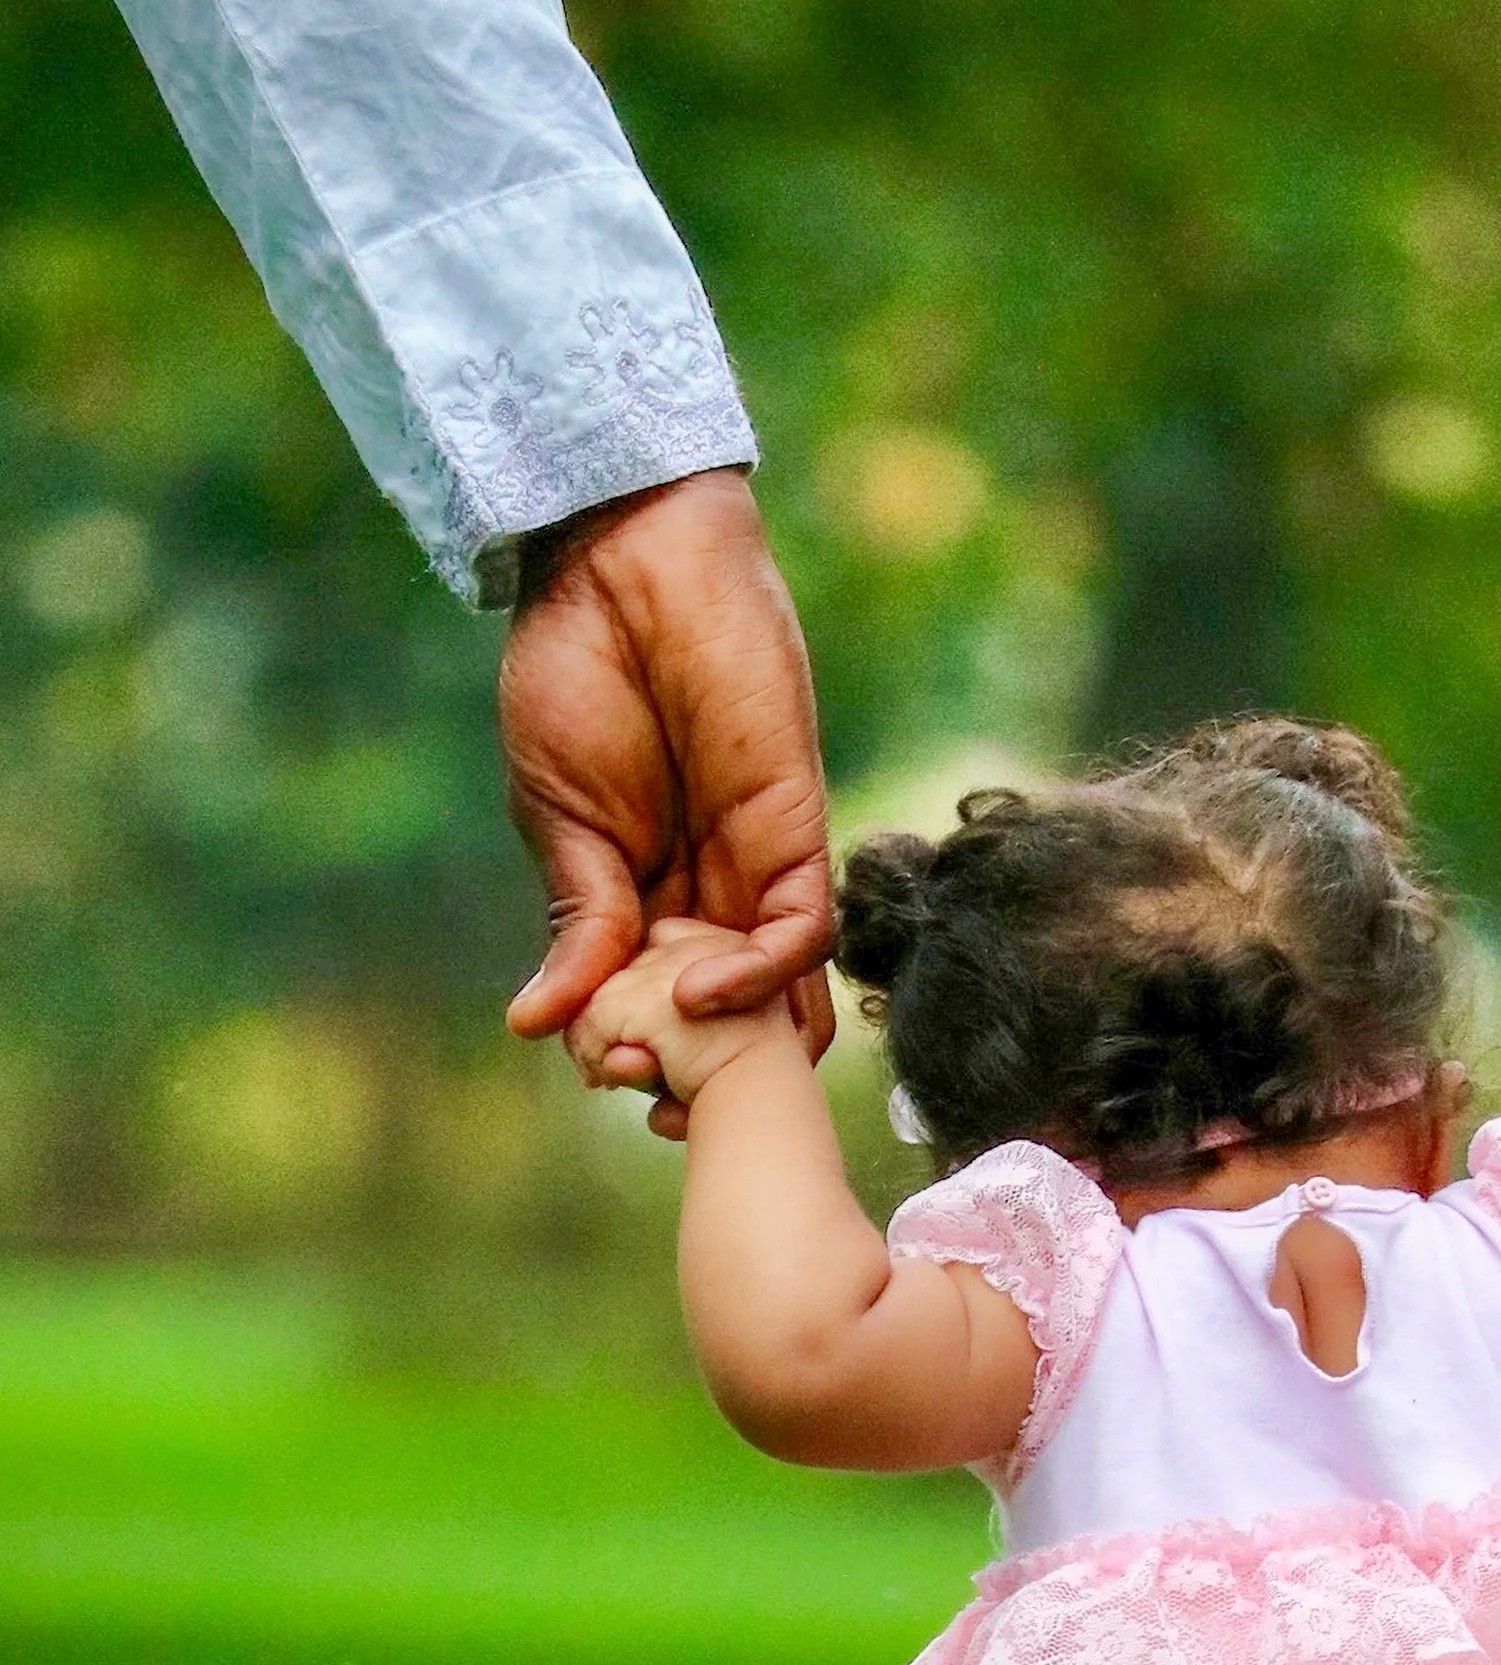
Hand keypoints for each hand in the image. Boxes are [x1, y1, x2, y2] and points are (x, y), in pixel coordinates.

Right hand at [500, 470, 834, 1135]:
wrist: (621, 569)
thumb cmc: (578, 674)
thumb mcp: (559, 819)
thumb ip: (574, 924)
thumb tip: (536, 1025)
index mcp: (643, 895)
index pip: (653, 1006)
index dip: (632, 1051)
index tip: (596, 1072)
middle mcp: (711, 894)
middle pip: (721, 1021)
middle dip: (687, 1071)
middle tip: (640, 1095)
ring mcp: (758, 867)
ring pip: (772, 997)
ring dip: (729, 1046)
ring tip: (669, 1064)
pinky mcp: (797, 832)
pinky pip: (800, 935)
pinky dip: (757, 976)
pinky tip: (699, 989)